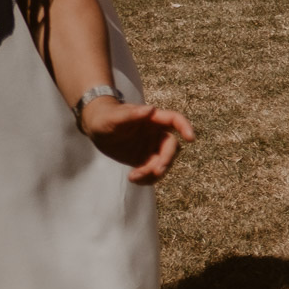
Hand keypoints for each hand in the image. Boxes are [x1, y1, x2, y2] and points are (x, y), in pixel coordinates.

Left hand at [79, 97, 195, 183]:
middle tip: (156, 171)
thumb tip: (151, 109)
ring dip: (154, 173)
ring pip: (163, 162)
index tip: (191, 139)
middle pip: (171, 147)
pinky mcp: (144, 160)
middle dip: (166, 160)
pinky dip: (147, 179)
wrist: (97, 127)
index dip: (185, 127)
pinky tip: (133, 179)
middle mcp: (156, 134)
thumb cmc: (106, 116)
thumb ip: (132, 114)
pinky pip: (152, 172)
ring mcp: (151, 148)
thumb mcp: (115, 116)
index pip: (175, 120)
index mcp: (153, 119)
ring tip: (134, 177)